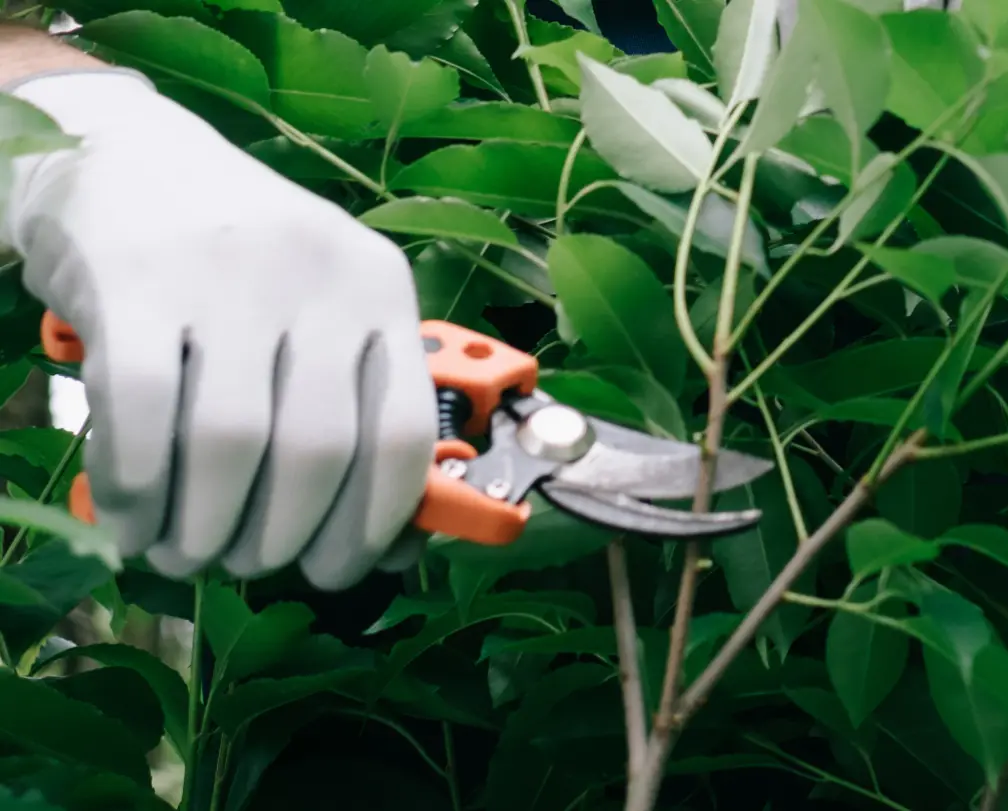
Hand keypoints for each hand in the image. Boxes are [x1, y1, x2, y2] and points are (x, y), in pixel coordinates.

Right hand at [2, 69, 437, 590]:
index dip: (372, 526)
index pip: (402, 433)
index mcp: (379, 290)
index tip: (333, 571)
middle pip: (315, 452)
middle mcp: (316, 273)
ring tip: (183, 553)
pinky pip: (137, 415)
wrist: (127, 155)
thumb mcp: (321, 320)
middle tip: (243, 564)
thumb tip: (399, 549)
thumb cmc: (242, 268)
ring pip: (229, 443)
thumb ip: (362, 419)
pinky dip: (134, 490)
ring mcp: (223, 271)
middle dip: (277, 541)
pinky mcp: (131, 278)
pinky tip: (131, 517)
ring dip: (201, 530)